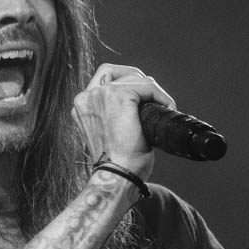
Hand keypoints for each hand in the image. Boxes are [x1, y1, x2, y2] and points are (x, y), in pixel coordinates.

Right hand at [72, 63, 175, 181]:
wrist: (117, 177)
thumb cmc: (118, 165)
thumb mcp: (111, 136)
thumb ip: (113, 117)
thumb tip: (137, 107)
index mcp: (82, 107)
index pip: (104, 80)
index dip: (127, 87)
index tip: (142, 106)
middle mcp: (85, 98)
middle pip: (117, 72)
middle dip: (139, 82)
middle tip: (154, 102)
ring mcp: (99, 95)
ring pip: (134, 77)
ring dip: (153, 91)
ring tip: (162, 110)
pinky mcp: (116, 96)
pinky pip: (146, 84)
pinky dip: (160, 95)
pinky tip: (166, 109)